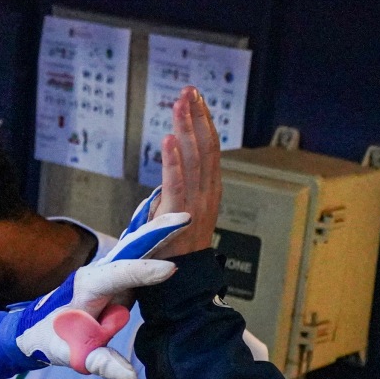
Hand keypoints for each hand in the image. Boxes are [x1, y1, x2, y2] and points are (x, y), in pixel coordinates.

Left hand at [9, 211, 186, 378]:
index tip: (171, 270)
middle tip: (185, 216)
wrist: (35, 328)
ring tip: (187, 216)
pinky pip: (140, 258)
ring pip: (137, 249)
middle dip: (155, 233)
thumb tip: (132, 377)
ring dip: (160, 232)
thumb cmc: (53, 339)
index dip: (143, 272)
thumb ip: (101, 363)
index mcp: (86, 287)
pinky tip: (176, 230)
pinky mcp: (118, 278)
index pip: (117, 276)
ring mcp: (109, 273)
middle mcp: (98, 273)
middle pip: (130, 250)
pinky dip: (158, 243)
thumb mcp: (74, 356)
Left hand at [156, 86, 221, 258]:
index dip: (204, 123)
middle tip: (189, 91)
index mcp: (209, 192)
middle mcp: (207, 195)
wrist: (185, 288)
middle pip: (205, 148)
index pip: (210, 150)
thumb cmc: (177, 252)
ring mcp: (195, 206)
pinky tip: (169, 140)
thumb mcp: (182, 215)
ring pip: (194, 160)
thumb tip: (171, 170)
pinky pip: (176, 185)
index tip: (196, 99)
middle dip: (196, 117)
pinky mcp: (178, 218)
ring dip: (186, 129)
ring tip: (180, 103)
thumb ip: (179, 193)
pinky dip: (174, 162)